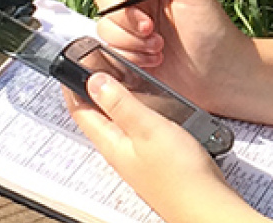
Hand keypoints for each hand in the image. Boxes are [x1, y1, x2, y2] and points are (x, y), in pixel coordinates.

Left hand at [65, 72, 260, 222]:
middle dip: (91, 93)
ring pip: (117, 125)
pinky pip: (136, 133)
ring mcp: (137, 159)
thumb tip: (94, 81)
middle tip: (91, 70)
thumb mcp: (147, 129)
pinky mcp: (155, 162)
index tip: (69, 67)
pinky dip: (135, 115)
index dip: (72, 87)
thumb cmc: (179, 174)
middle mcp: (120, 153)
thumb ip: (120, 104)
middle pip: (97, 118)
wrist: (204, 205)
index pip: (81, 112)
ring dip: (114, 103)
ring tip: (118, 82)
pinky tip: (148, 111)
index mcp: (112, 144)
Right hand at [94, 0, 252, 111]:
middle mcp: (137, 1)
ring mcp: (130, 29)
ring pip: (105, 26)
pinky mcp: (127, 54)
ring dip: (131, 39)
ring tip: (159, 47)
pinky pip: (111, 50)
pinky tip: (154, 59)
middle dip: (126, 16)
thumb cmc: (213, 31)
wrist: (220, 75)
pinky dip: (131, 55)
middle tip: (151, 28)